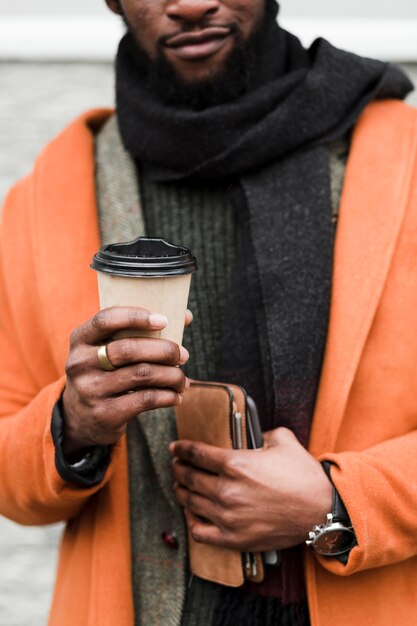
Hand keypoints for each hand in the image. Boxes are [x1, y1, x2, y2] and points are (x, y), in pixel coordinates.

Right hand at [62, 306, 191, 454]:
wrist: (80, 419)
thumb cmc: (105, 373)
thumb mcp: (107, 350)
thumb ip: (139, 331)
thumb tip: (185, 316)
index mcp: (80, 340)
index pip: (105, 320)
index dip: (135, 316)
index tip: (163, 320)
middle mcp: (80, 364)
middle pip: (128, 349)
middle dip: (164, 350)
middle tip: (183, 355)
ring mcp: (90, 390)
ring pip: (142, 374)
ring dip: (171, 375)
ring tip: (182, 378)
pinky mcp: (104, 414)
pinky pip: (145, 399)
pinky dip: (167, 396)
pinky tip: (176, 396)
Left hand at [169, 427, 331, 551]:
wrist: (321, 510)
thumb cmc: (303, 475)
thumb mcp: (283, 441)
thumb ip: (262, 432)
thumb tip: (253, 434)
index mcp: (236, 464)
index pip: (196, 454)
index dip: (181, 449)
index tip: (175, 448)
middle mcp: (227, 490)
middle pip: (189, 478)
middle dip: (178, 469)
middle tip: (176, 465)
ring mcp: (228, 517)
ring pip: (191, 503)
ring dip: (181, 492)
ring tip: (180, 487)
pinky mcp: (234, 539)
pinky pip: (200, 532)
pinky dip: (192, 522)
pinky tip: (192, 514)